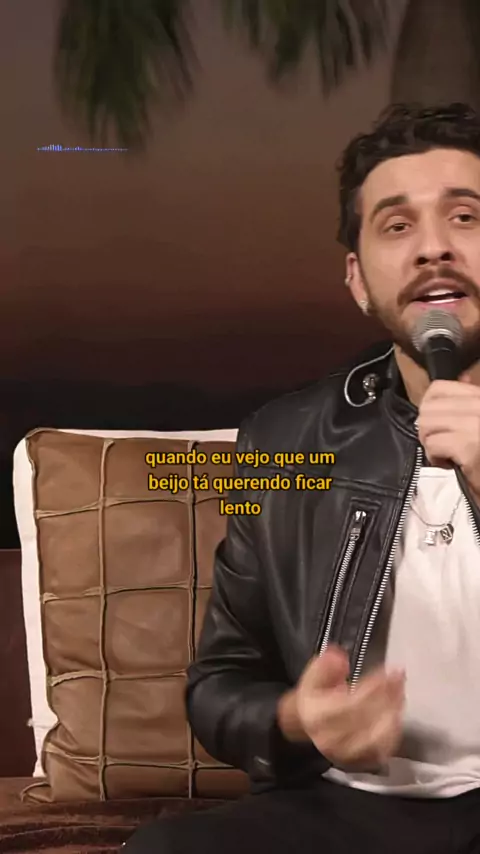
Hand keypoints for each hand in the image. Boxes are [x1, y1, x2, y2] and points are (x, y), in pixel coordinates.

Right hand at [289, 645, 404, 769]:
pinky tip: (398, 712)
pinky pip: (384, 749)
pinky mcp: (363, 763)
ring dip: (393, 712)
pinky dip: (394, 730)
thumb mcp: (313, 676)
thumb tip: (338, 658)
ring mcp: (349, 755)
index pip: (349, 704)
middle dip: (386, 696)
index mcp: (317, 718)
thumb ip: (325, 666)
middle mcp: (332, 740)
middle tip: (399, 677)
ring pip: (378, 737)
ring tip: (400, 691)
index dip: (371, 688)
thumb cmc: (315, 699)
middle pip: (366, 720)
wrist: (310, 727)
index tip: (386, 672)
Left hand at [417, 378, 479, 499]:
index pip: (439, 388)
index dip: (428, 407)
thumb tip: (460, 380)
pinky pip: (432, 444)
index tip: (437, 426)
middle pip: (428, 407)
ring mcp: (476, 424)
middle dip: (427, 429)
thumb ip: (470, 403)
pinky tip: (449, 465)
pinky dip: (434, 457)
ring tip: (446, 455)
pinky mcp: (469, 446)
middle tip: (441, 445)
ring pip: (426, 425)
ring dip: (430, 443)